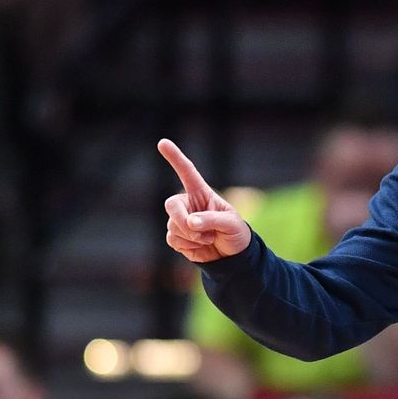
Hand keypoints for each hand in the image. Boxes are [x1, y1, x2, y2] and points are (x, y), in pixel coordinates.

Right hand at [160, 138, 250, 261]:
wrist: (232, 256)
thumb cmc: (235, 233)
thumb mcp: (231, 223)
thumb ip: (212, 220)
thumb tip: (190, 223)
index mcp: (202, 194)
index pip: (187, 172)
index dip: (175, 158)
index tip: (162, 143)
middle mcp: (188, 204)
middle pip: (171, 205)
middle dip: (181, 219)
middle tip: (197, 230)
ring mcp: (181, 221)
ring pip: (173, 226)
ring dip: (192, 237)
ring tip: (210, 238)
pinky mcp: (177, 237)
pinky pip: (173, 240)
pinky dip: (188, 246)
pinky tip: (201, 246)